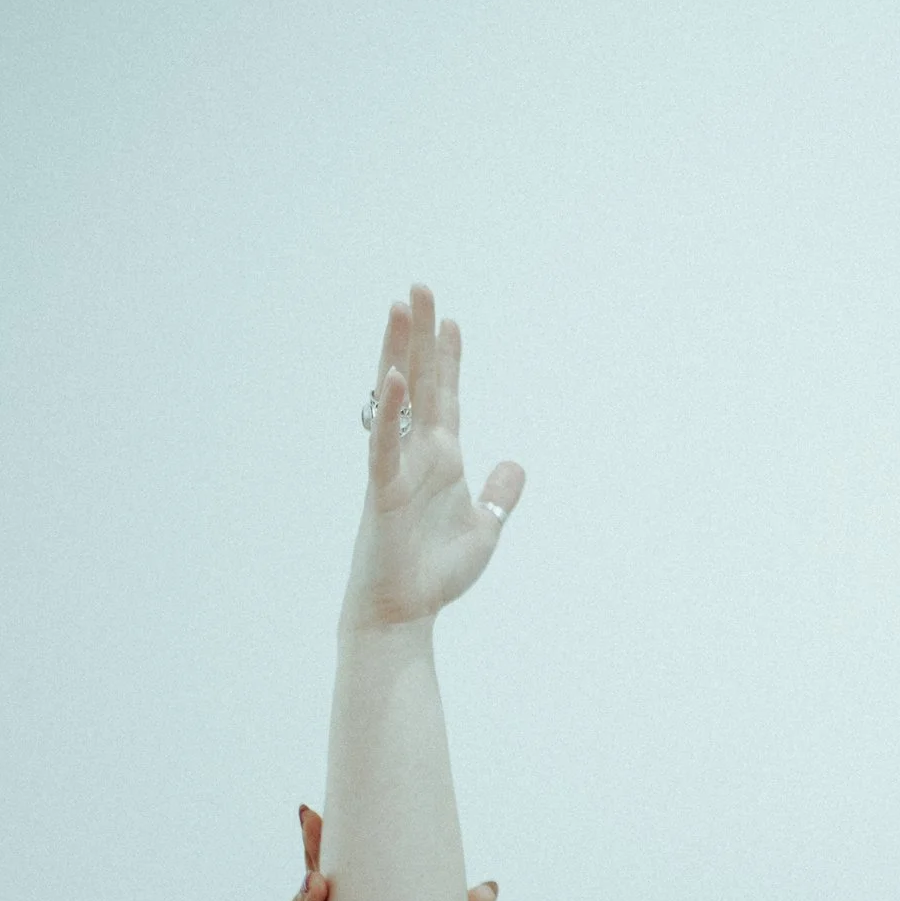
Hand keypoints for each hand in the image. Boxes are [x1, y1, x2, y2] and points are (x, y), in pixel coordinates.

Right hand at [341, 285, 526, 630]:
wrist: (404, 612)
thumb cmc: (435, 573)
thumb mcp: (484, 528)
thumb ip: (498, 494)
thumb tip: (516, 465)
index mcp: (441, 460)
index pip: (446, 396)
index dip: (449, 358)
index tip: (451, 320)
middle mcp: (417, 454)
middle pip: (421, 381)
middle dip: (420, 335)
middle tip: (418, 288)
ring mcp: (397, 466)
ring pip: (396, 397)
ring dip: (399, 351)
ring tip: (399, 307)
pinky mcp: (383, 488)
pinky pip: (385, 442)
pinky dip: (392, 411)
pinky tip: (397, 377)